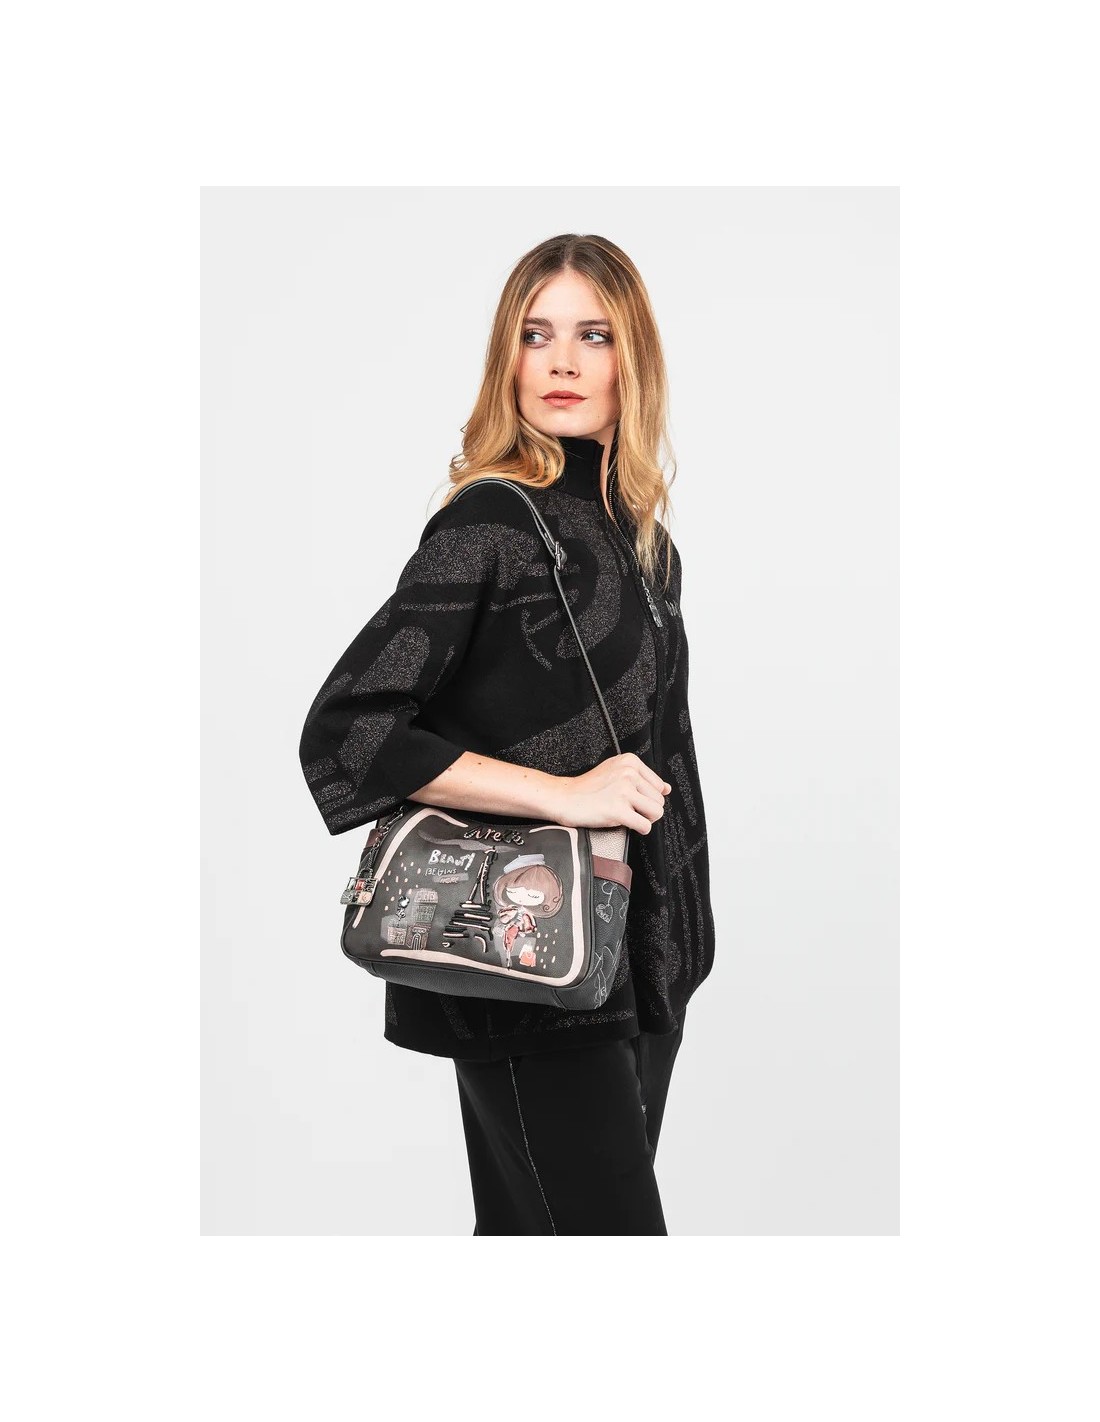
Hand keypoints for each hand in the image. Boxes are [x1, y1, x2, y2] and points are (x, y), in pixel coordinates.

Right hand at [554, 753, 670, 833]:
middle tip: (628, 809)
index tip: (633, 799)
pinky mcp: (618, 809)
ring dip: (644, 819)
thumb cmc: (587, 788)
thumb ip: (642, 778)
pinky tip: (627, 824)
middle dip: (647, 810)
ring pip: (656, 812)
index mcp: (629, 762)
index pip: (659, 785)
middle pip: (659, 800)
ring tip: (628, 816)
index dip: (647, 797)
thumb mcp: (615, 772)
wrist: (564, 797)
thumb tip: (667, 789)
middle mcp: (628, 773)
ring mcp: (623, 790)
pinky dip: (640, 829)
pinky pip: (645, 825)